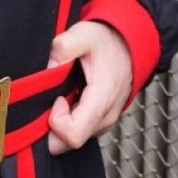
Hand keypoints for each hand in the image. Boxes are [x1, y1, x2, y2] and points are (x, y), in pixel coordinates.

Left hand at [46, 21, 131, 154]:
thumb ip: (64, 47)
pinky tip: (71, 97)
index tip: (57, 98)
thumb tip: (46, 67)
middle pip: (67, 143)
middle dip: (52, 126)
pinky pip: (80, 133)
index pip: (73, 135)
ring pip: (71, 141)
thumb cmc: (107, 40)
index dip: (55, 122)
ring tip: (64, 93)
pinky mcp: (102, 122)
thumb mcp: (84, 34)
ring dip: (60, 124)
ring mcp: (105, 122)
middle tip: (54, 96)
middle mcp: (106, 117)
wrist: (131, 43)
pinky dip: (69, 121)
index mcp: (102, 99)